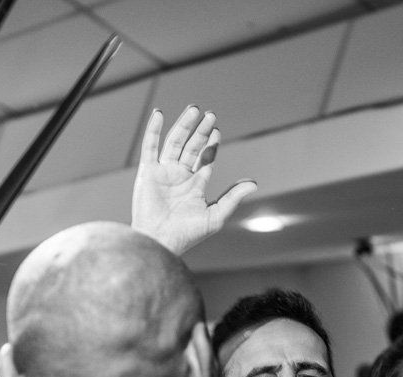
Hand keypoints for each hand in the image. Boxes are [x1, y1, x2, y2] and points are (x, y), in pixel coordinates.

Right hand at [132, 106, 257, 255]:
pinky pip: (149, 146)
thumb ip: (233, 197)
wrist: (160, 241)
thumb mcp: (216, 215)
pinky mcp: (148, 172)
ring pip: (175, 142)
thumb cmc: (187, 234)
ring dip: (184, 126)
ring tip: (194, 109)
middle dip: (201, 131)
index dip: (211, 144)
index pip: (205, 159)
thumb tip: (254, 183)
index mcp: (195, 185)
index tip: (217, 130)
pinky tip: (159, 113)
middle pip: (192, 147)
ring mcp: (163, 172)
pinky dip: (153, 129)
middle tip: (210, 114)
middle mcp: (179, 176)